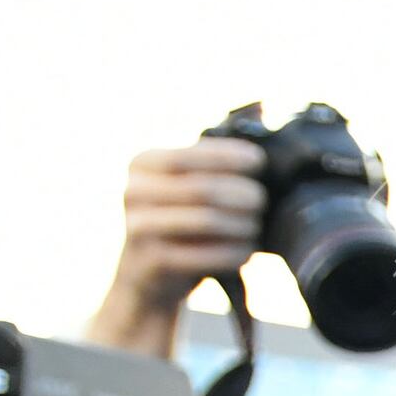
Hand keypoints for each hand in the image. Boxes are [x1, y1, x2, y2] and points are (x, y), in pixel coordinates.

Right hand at [88, 136, 266, 357]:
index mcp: (141, 164)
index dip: (228, 157)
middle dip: (242, 194)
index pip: (189, 155)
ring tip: (256, 227)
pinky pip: (206, 255)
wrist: (147, 279)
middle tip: (262, 201)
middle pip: (202, 188)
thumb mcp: (184, 185)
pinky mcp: (151, 263)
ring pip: (207, 221)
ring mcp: (137, 229)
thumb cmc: (179, 223)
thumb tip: (260, 116)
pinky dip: (234, 253)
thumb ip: (212, 158)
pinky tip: (247, 252)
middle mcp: (132, 192)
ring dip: (242, 224)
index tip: (259, 162)